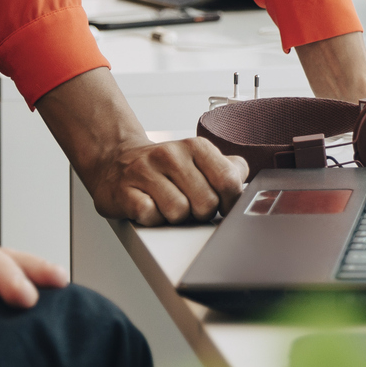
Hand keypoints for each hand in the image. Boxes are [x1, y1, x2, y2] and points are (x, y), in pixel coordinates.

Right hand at [36, 67, 248, 224]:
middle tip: (188, 204)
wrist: (117, 162)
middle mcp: (171, 154)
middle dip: (199, 213)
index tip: (220, 204)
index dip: (228, 202)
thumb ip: (229, 169)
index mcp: (196, 146)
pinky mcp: (125, 191)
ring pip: (178, 213)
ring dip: (174, 218)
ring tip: (166, 206)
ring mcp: (146, 171)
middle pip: (206, 204)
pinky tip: (148, 208)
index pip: (229, 181)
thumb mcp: (200, 161)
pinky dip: (152, 220)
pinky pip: (150, 216)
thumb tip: (249, 183)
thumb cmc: (165, 169)